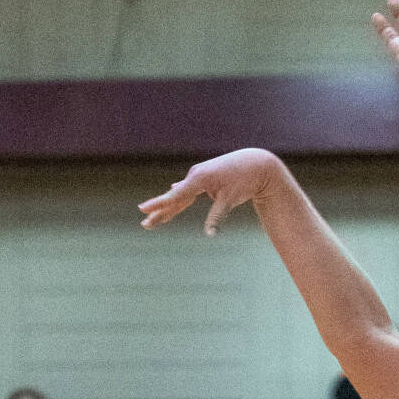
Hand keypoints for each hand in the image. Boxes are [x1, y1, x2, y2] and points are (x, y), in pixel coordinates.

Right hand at [139, 147, 278, 233]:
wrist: (255, 164)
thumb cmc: (243, 181)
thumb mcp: (230, 199)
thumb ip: (217, 216)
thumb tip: (210, 234)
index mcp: (199, 178)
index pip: (175, 195)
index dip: (159, 204)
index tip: (143, 209)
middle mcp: (194, 175)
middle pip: (173, 197)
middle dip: (159, 211)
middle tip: (144, 224)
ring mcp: (198, 176)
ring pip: (179, 195)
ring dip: (167, 208)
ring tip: (152, 220)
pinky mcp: (203, 178)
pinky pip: (187, 192)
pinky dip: (178, 199)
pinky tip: (170, 196)